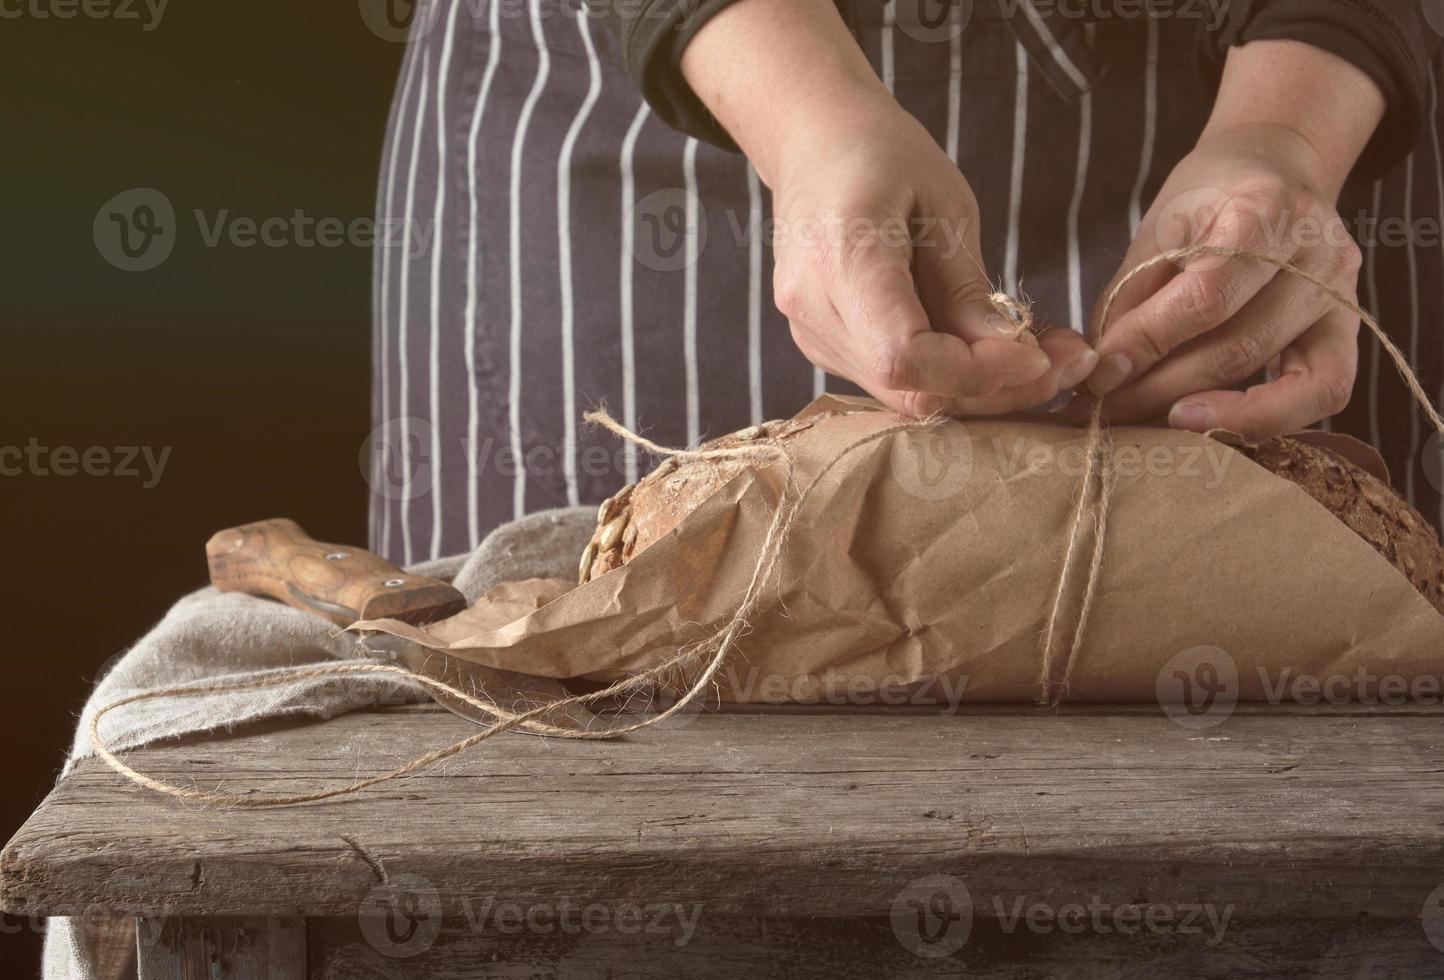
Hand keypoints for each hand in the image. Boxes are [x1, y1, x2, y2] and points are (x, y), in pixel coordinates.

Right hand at [681, 0, 1096, 416]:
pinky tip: (996, 349)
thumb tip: (1017, 355)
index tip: (1041, 355)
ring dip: (982, 387)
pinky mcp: (826, 345)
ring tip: (1047, 352)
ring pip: (906, 396)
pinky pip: (895, 380)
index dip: (976, 371)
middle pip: (909, 389)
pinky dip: (952, 374)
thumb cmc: (881, 155)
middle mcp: (815, 313)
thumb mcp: (945, 205)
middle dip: (996, 388)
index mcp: (842, 261)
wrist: (813, 142)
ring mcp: (814, 335)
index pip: (905, 356)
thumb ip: (969, 288)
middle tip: (1072, 362)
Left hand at [1080, 41, 1383, 440]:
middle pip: (1240, 346)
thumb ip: (1131, 297)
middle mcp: (1320, 253)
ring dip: (1205, 413)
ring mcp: (1344, 294)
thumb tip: (1105, 372)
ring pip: (1283, 381)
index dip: (1150, 343)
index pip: (1207, 297)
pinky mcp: (1350, 330)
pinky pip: (1324, 393)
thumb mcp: (1158, 229)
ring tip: (1146, 419)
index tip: (1102, 374)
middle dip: (1163, 389)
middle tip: (1109, 410)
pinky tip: (1209, 421)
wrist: (1272, 170)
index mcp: (1267, 209)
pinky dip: (1266, 419)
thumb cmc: (1207, 199)